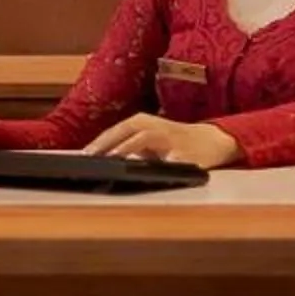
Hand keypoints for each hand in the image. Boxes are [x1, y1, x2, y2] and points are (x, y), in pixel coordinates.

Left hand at [85, 114, 241, 168]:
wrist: (211, 141)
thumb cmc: (173, 141)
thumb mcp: (147, 138)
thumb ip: (125, 145)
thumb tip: (98, 158)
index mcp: (143, 122)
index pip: (115, 130)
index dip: (98, 142)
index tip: (83, 155)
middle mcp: (154, 127)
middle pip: (126, 131)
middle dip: (108, 144)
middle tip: (91, 157)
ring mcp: (169, 139)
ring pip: (144, 139)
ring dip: (127, 148)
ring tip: (112, 160)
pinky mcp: (183, 154)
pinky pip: (165, 160)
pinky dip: (154, 164)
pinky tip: (144, 173)